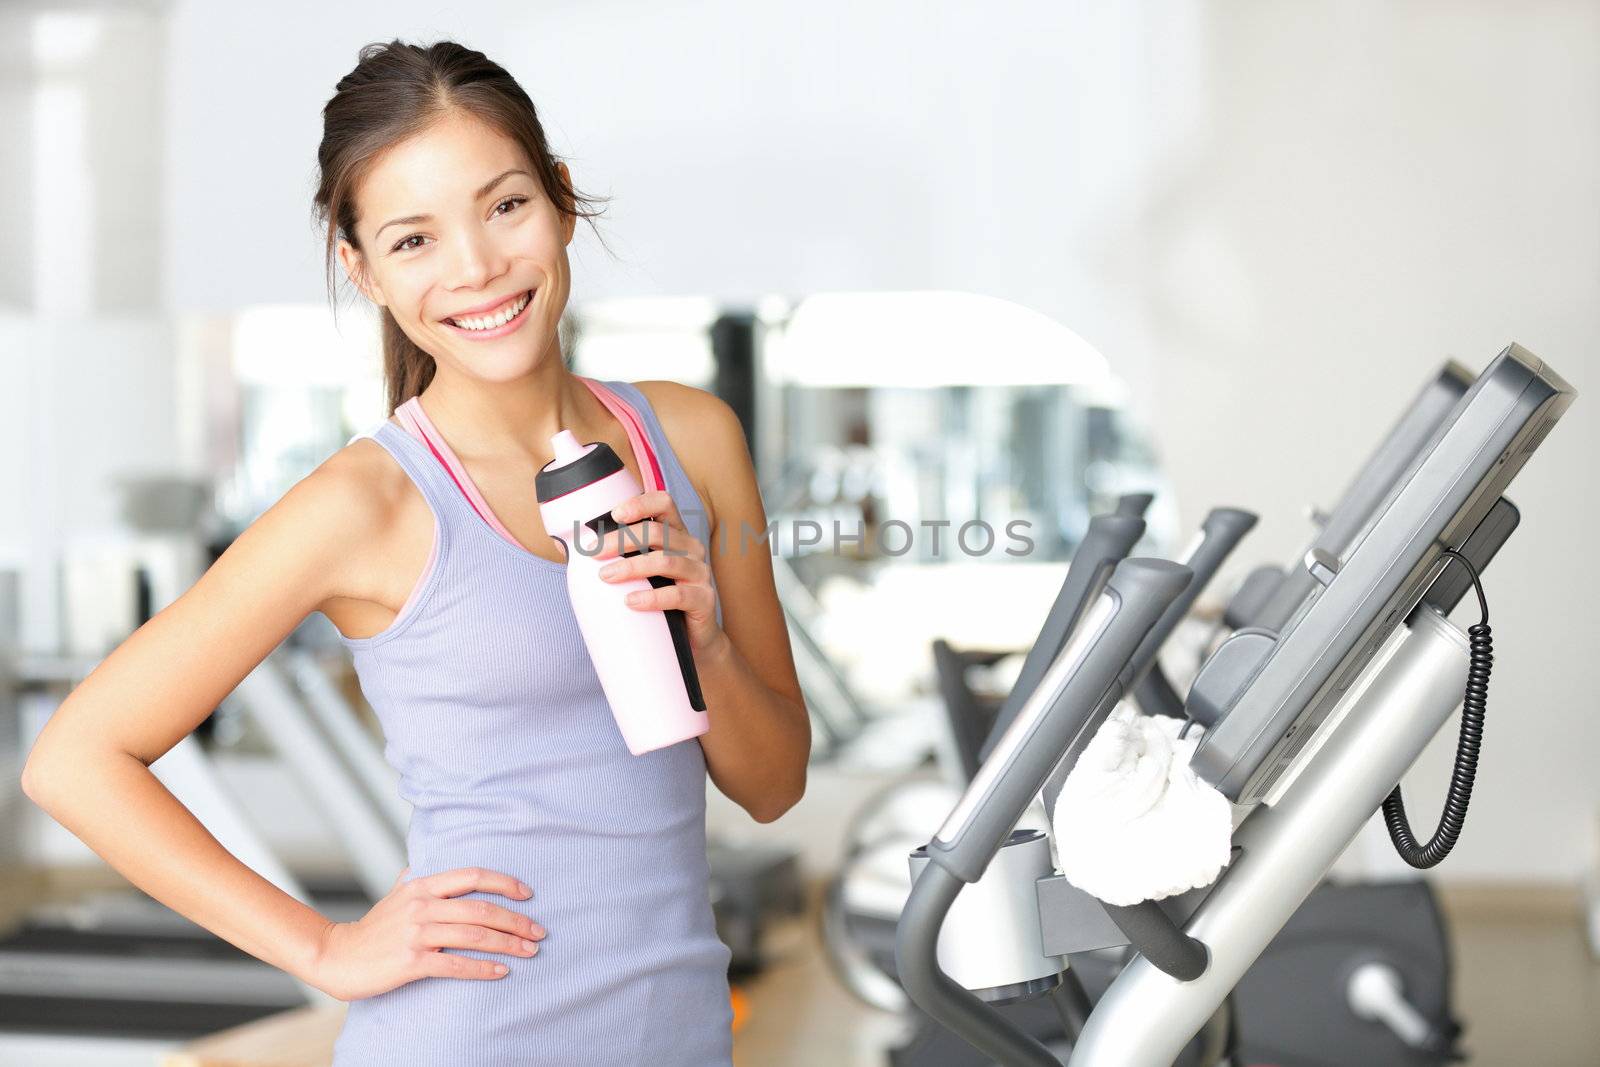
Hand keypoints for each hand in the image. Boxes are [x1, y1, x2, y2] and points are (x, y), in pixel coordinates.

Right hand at [310, 866, 544, 1000]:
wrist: (337, 956)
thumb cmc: (371, 929)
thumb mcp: (393, 896)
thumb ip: (411, 881)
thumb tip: (420, 866)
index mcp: (422, 886)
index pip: (472, 876)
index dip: (505, 883)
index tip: (529, 894)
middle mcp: (423, 905)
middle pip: (482, 908)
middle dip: (516, 920)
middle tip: (539, 931)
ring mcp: (417, 933)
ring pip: (475, 935)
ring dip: (508, 944)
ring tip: (530, 951)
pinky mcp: (412, 962)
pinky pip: (456, 965)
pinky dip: (483, 968)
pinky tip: (501, 971)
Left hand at [592, 490, 724, 653]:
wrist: (693, 637)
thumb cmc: (662, 599)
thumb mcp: (646, 572)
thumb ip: (626, 556)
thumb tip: (582, 548)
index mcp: (677, 534)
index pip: (664, 504)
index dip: (640, 504)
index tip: (614, 515)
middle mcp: (692, 548)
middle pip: (657, 532)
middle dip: (621, 540)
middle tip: (594, 553)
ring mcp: (700, 572)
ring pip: (665, 561)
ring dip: (631, 567)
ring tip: (606, 577)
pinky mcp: (704, 599)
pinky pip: (677, 595)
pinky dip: (651, 597)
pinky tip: (630, 601)